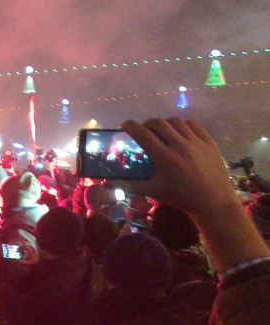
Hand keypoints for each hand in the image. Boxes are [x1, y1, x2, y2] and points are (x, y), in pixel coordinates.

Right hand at [120, 118, 268, 270]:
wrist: (213, 203)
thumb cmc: (181, 198)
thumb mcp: (154, 192)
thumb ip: (132, 185)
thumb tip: (111, 182)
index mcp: (164, 158)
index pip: (143, 134)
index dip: (130, 126)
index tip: (125, 126)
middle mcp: (180, 146)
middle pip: (158, 123)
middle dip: (146, 124)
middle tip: (143, 131)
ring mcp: (196, 142)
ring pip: (176, 121)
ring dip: (165, 124)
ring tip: (162, 132)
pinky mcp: (209, 142)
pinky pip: (193, 125)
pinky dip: (183, 125)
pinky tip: (180, 133)